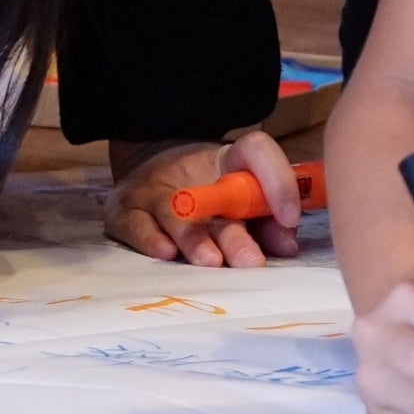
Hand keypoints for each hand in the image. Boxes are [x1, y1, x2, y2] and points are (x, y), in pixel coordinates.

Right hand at [107, 132, 306, 268]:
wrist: (146, 173)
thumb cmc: (207, 198)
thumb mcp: (240, 204)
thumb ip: (267, 223)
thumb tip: (287, 246)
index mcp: (229, 162)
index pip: (256, 151)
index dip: (277, 180)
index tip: (289, 216)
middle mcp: (190, 170)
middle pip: (216, 197)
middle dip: (235, 235)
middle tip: (251, 262)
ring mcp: (153, 188)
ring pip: (174, 212)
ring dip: (195, 238)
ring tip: (210, 261)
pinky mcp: (123, 209)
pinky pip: (136, 225)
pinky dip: (151, 239)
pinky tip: (166, 252)